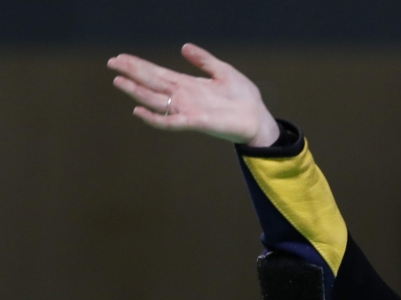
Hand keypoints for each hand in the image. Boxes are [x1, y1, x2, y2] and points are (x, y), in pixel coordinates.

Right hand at [107, 44, 279, 146]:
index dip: (140, 65)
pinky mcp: (195, 122)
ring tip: (119, 82)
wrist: (258, 118)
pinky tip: (138, 110)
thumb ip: (204, 60)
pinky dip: (154, 118)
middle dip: (132, 73)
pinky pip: (170, 122)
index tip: (121, 57)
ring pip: (156, 100)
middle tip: (112, 64)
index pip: (159, 73)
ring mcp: (187, 110)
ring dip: (137, 91)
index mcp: (188, 85)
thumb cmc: (244, 98)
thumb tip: (184, 47)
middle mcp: (183, 97)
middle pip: (152, 83)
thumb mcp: (223, 72)